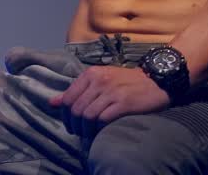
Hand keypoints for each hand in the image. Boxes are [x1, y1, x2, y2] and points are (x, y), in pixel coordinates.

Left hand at [48, 66, 171, 134]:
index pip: (68, 98)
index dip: (65, 115)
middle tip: (79, 133)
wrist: (155, 81)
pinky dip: (99, 128)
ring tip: (88, 134)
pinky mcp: (123, 103)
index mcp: (90, 74)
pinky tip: (101, 131)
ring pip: (87, 115)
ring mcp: (111, 91)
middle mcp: (99, 81)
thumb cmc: (125, 82)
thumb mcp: (99, 79)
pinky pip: (102, 119)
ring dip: (85, 129)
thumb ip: (76, 91)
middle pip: (76, 109)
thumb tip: (52, 103)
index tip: (70, 124)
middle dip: (74, 125)